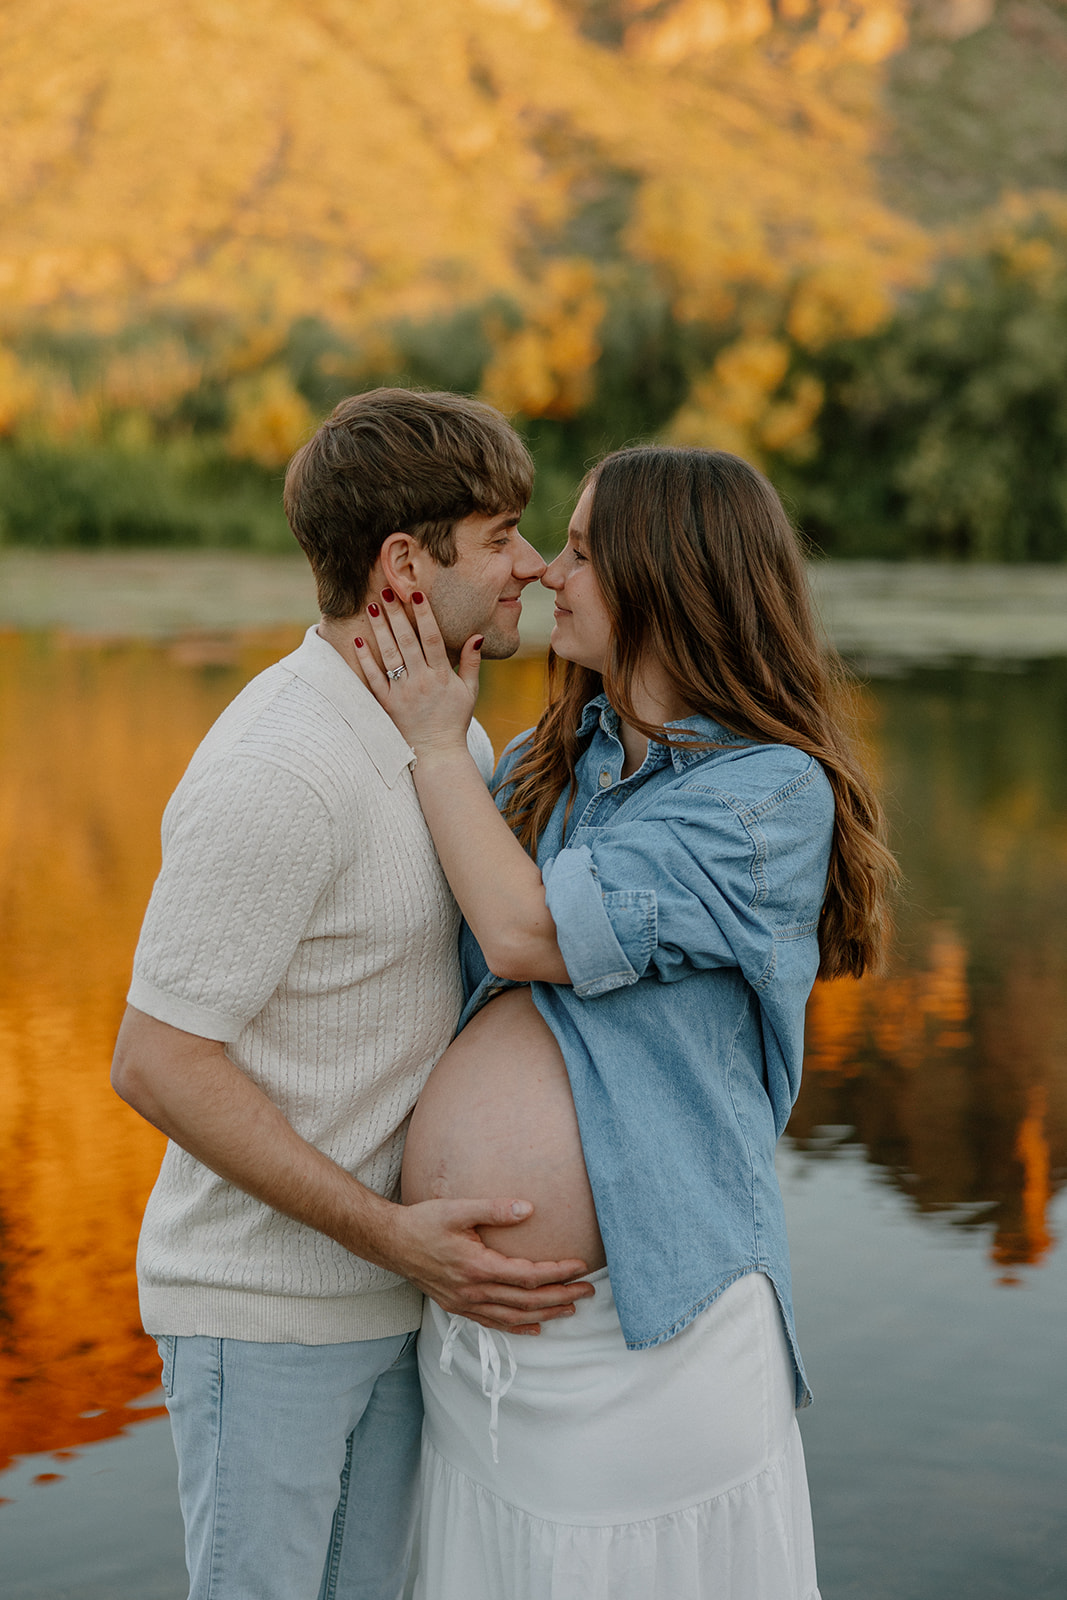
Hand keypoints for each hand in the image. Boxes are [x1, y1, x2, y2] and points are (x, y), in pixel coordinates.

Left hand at [356, 590, 481, 752]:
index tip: (416, 595)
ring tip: (372, 607)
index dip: (424, 615)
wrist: (437, 753)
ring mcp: (403, 692)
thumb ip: (471, 663)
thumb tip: (477, 636)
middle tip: (386, 591)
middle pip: (407, 641)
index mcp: (442, 675)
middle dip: (397, 614)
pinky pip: (375, 679)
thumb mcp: (470, 692)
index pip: (432, 638)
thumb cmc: (454, 721)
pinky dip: (366, 661)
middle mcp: (421, 681)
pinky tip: (358, 641)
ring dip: (380, 630)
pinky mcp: (388, 704)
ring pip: (389, 655)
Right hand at [380, 1196, 593, 1334]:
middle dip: (560, 1296)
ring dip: (544, 1314)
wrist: (391, 1242)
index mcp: (477, 1267)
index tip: (580, 1266)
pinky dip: (517, 1327)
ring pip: (513, 1317)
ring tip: (570, 1309)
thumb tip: (529, 1208)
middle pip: (527, 1300)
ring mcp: (464, 1303)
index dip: (558, 1272)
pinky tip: (534, 1327)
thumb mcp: (459, 1209)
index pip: (528, 1275)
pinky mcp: (457, 1307)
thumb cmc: (424, 1221)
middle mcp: (473, 1291)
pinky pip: (493, 1323)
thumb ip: (495, 1209)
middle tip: (588, 1291)